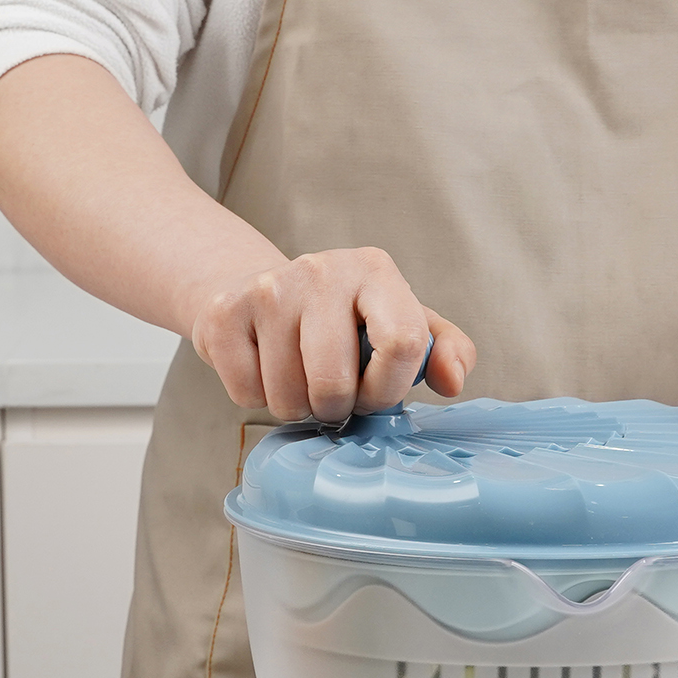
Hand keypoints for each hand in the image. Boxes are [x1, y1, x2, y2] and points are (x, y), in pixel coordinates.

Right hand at [187, 248, 474, 420]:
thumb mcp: (400, 324)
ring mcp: (269, 288)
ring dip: (295, 406)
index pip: (402, 343)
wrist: (256, 292)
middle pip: (334, 383)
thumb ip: (442, 350)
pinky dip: (255, 397)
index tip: (373, 395)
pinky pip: (247, 393)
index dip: (387, 390)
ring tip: (297, 379)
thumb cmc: (340, 320)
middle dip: (335, 408)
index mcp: (375, 270)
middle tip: (330, 393)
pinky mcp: (224, 313)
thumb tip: (453, 382)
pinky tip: (263, 368)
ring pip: (287, 397)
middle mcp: (322, 269)